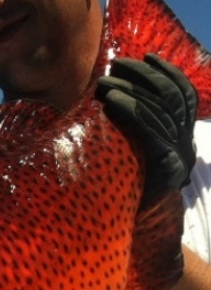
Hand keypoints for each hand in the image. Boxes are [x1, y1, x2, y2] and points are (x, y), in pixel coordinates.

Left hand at [96, 53, 196, 207]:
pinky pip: (151, 131)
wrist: (128, 232)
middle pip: (171, 96)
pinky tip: (110, 102)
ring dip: (131, 90)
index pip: (183, 94)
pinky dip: (131, 111)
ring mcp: (179, 155)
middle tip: (116, 65)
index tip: (146, 56)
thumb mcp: (130, 156)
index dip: (167, 72)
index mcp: (181, 138)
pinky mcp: (166, 167)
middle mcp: (186, 144)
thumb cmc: (120, 191)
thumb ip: (131, 131)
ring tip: (104, 83)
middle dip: (144, 75)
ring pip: (161, 109)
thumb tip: (105, 99)